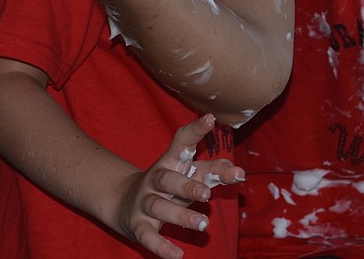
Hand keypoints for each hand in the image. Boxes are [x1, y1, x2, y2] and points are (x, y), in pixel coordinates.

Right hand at [116, 113, 244, 257]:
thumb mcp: (188, 174)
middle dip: (187, 186)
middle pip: (168, 180)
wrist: (124, 202)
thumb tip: (239, 172)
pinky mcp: (138, 226)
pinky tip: (177, 255)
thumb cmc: (169, 185)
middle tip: (207, 193)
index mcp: (170, 162)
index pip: (182, 142)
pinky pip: (148, 236)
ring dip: (181, 215)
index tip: (210, 119)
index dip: (195, 131)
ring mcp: (145, 202)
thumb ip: (212, 171)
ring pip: (160, 207)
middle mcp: (156, 179)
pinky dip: (161, 247)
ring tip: (204, 224)